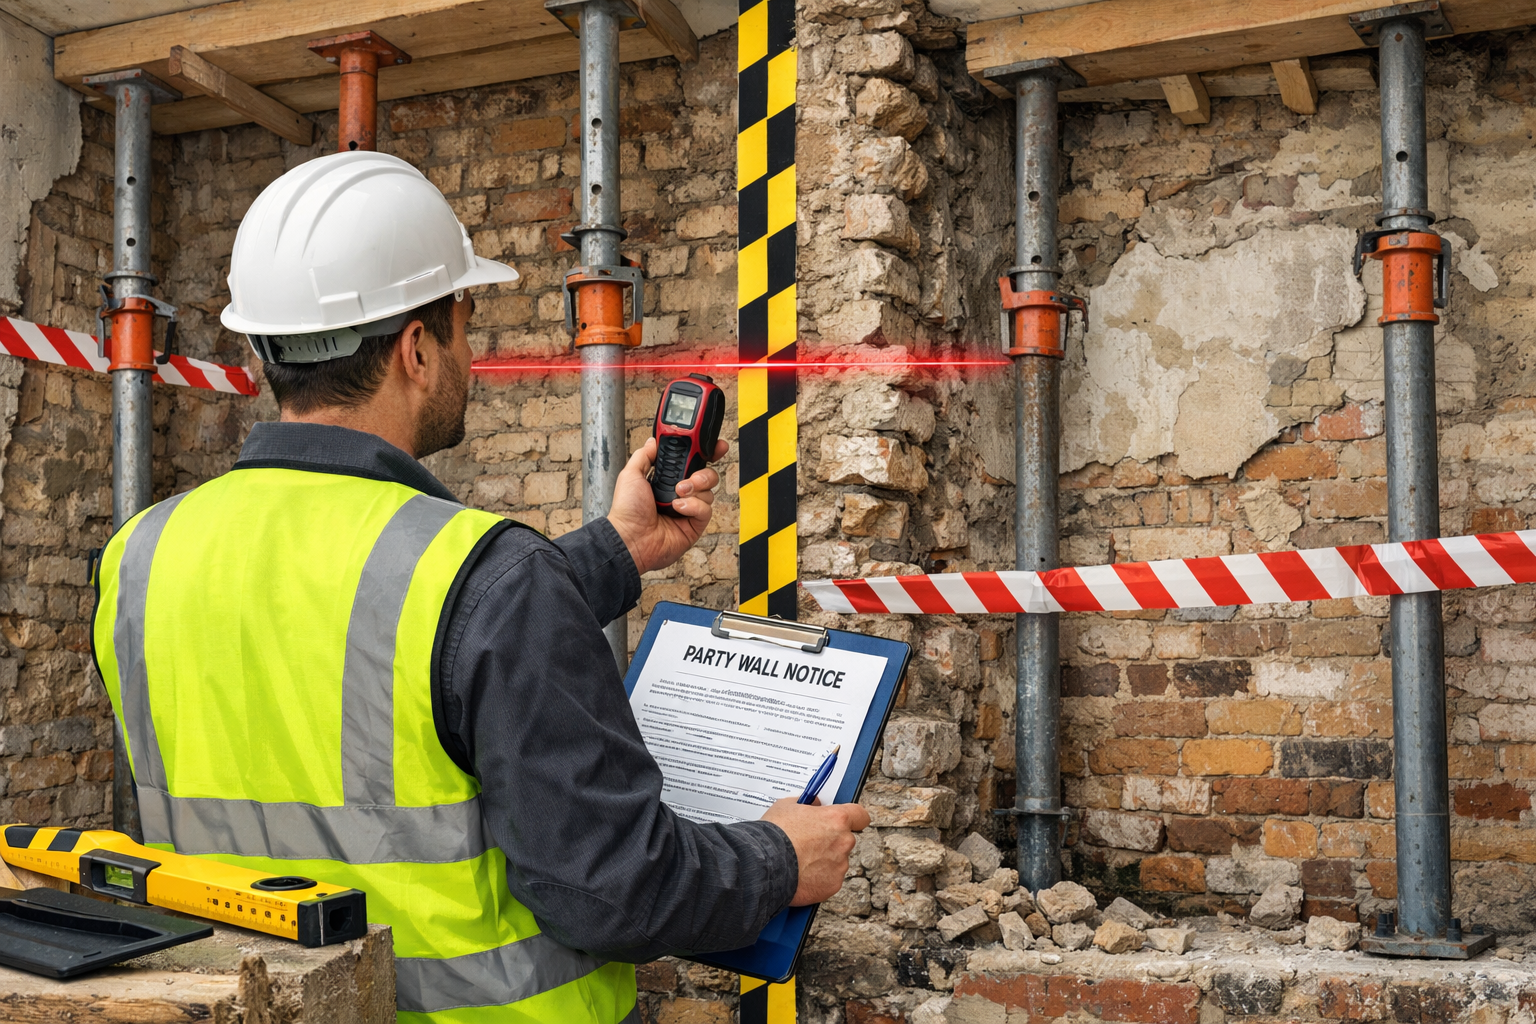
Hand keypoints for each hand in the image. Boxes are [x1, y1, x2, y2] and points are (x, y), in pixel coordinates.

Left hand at [608, 437, 728, 575]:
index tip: (713, 445)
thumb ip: (645, 455)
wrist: (630, 538)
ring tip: (677, 494)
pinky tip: (678, 509)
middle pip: (706, 474)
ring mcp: (688, 509)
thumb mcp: (630, 474)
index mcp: (666, 480)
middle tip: (689, 477)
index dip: (703, 453)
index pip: (690, 462)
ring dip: (695, 489)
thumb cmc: (627, 511)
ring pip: (709, 491)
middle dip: (703, 472)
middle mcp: (679, 493)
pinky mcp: (695, 524)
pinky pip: (706, 509)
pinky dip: (694, 506)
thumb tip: (654, 441)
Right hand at [760, 798, 870, 905]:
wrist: (764, 864)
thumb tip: (813, 805)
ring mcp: (839, 865)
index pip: (860, 815)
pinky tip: (801, 874)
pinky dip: (818, 878)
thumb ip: (807, 805)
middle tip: (810, 843)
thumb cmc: (775, 835)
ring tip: (800, 861)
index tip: (849, 820)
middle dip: (831, 841)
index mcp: (836, 819)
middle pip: (845, 839)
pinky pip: (829, 879)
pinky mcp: (832, 885)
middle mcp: (843, 842)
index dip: (854, 817)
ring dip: (824, 861)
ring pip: (837, 861)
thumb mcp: (788, 806)